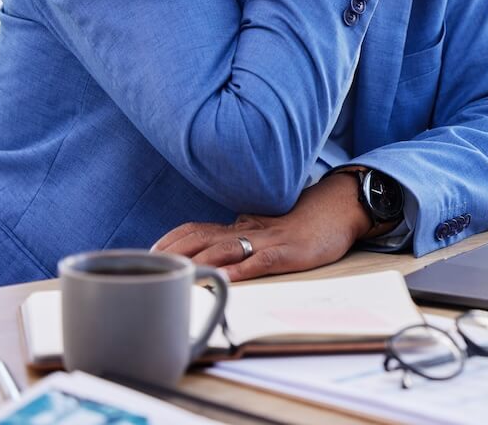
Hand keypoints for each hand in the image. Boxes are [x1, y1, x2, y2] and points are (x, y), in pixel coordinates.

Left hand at [151, 172, 371, 281]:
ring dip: (198, 262)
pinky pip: (261, 260)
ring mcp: (268, 240)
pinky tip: (225, 279)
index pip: (195, 228)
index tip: (148, 255)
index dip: (170, 240)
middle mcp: (248, 230)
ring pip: (225, 248)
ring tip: (176, 275)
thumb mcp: (265, 227)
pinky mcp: (289, 252)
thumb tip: (217, 247)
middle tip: (150, 268)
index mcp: (240, 225)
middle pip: (201, 237)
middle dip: (173, 252)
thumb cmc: (303, 220)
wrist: (338, 208)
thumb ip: (241, 236)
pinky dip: (240, 270)